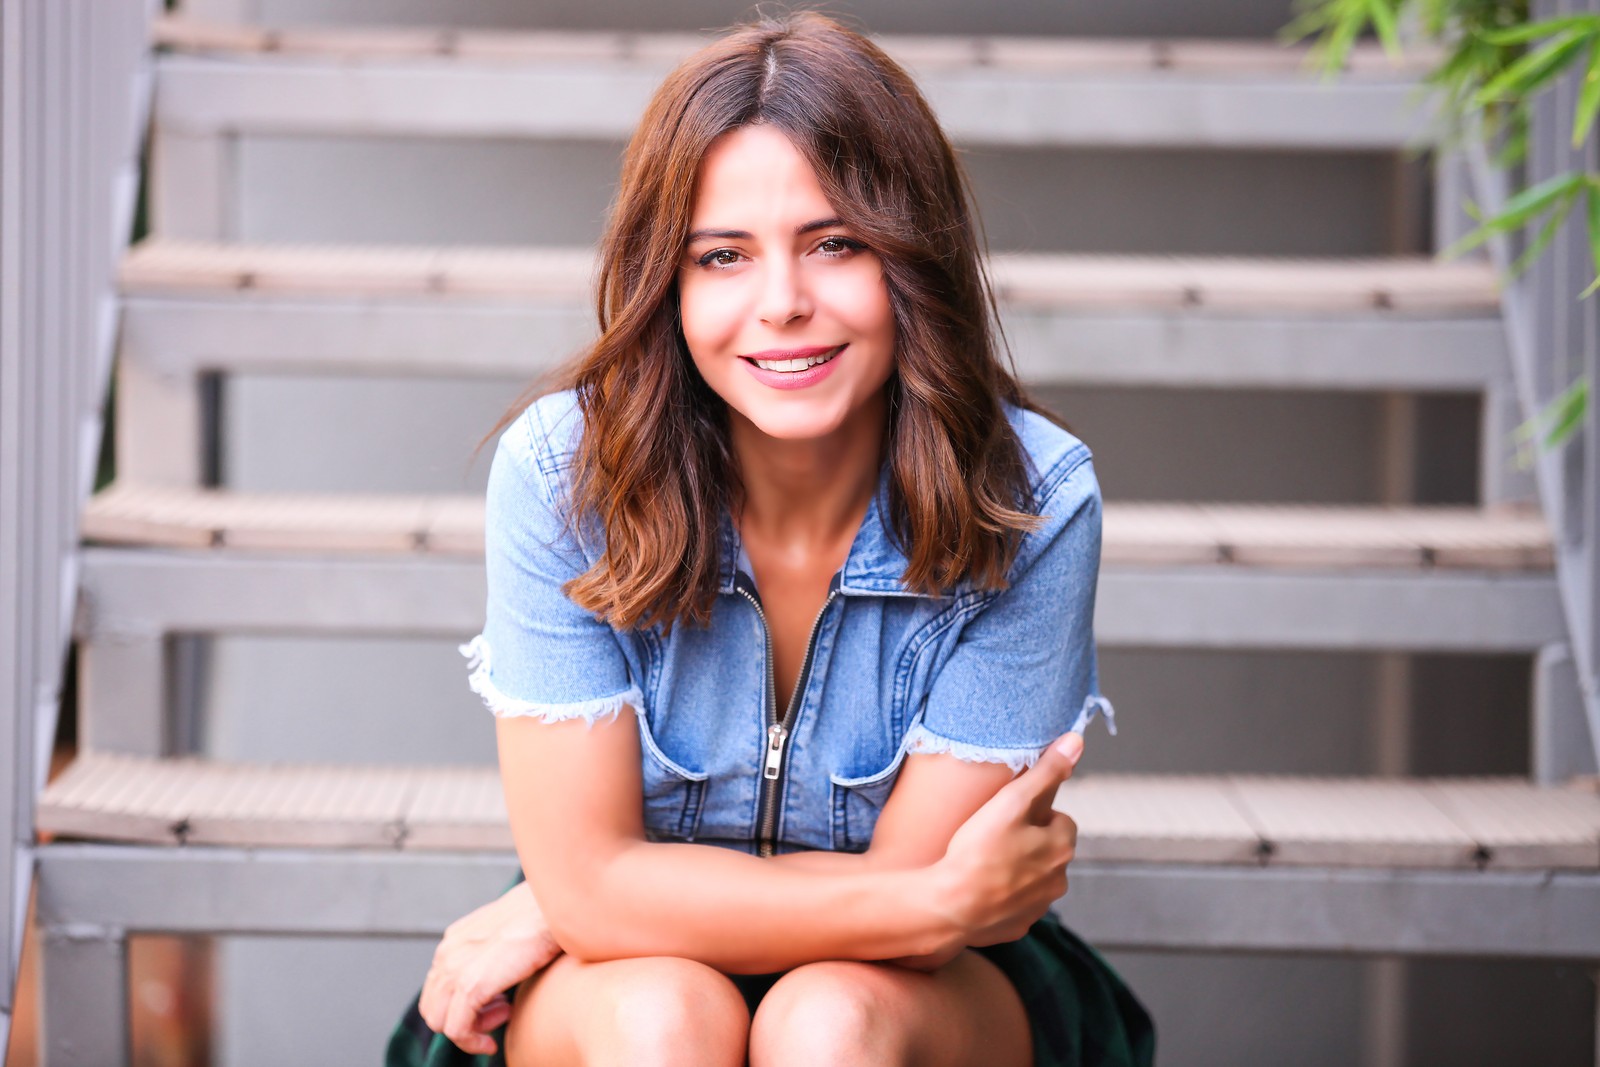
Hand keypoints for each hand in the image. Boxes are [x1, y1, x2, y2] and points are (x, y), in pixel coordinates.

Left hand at [419, 880, 563, 1054]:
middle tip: (502, 1010)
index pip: (439, 987)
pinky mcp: (470, 985)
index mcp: (455, 939)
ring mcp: (455, 968)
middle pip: (433, 1006)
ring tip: (504, 1016)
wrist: (558, 908)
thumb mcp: (511, 933)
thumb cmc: (546, 917)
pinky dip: (473, 1042)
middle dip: (464, 1018)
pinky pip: (457, 1030)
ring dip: (471, 1030)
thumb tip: (502, 971)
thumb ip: (495, 951)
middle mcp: (447, 952)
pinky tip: (493, 1041)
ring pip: (439, 1021)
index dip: (465, 1003)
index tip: (499, 1003)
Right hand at [928, 731, 1082, 948]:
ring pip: (1033, 876)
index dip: (1033, 813)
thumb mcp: (1012, 801)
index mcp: (1062, 847)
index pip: (1059, 818)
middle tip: (992, 836)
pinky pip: (1016, 902)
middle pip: (1047, 848)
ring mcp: (1039, 906)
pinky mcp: (1018, 925)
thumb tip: (1077, 741)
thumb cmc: (978, 851)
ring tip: (983, 861)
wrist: (950, 907)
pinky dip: (1003, 894)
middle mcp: (1059, 880)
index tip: (1007, 815)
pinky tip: (980, 886)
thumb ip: (1047, 770)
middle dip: (1027, 841)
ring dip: (1016, 868)